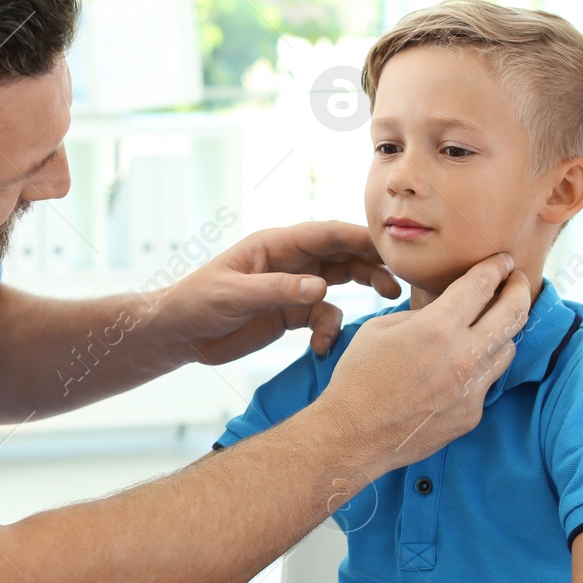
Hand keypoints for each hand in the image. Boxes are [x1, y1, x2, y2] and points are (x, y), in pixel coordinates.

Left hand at [150, 221, 401, 366]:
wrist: (178, 335)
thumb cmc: (195, 302)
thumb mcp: (234, 295)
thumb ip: (277, 291)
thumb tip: (321, 288)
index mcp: (276, 245)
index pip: (327, 234)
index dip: (361, 237)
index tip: (393, 247)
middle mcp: (290, 262)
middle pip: (343, 254)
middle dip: (375, 262)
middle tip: (404, 276)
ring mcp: (292, 287)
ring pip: (342, 282)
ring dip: (366, 289)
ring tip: (389, 302)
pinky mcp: (290, 314)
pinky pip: (323, 317)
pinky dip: (330, 330)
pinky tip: (324, 349)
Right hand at [312, 253, 530, 475]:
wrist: (353, 435)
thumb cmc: (358, 377)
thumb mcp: (380, 329)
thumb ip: (419, 315)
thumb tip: (441, 309)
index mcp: (437, 328)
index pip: (481, 286)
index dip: (496, 268)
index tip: (503, 261)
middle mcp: (463, 356)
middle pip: (513, 313)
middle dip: (519, 289)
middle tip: (518, 280)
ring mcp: (472, 389)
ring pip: (508, 349)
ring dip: (502, 332)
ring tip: (492, 324)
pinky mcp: (471, 414)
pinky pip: (486, 383)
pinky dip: (478, 370)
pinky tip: (461, 368)